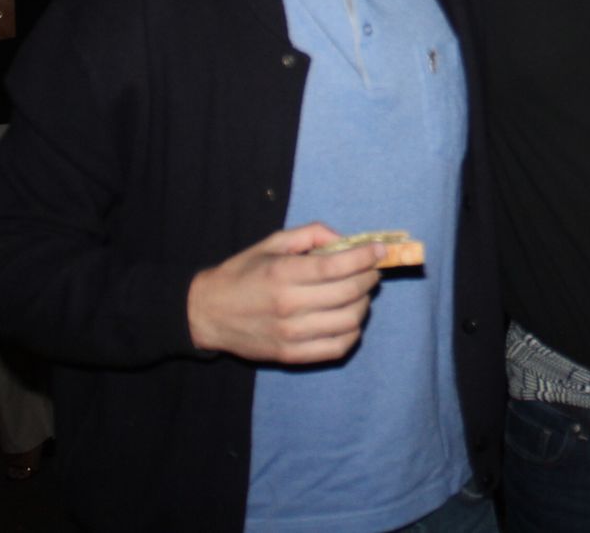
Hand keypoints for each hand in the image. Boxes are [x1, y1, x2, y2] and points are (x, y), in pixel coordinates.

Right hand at [186, 223, 384, 363]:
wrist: (208, 313)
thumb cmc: (243, 273)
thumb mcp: (272, 243)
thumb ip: (311, 234)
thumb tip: (345, 240)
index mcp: (283, 273)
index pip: (338, 265)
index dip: (366, 257)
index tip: (380, 250)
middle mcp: (289, 305)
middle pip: (349, 292)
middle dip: (369, 277)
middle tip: (371, 270)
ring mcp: (291, 334)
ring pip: (350, 321)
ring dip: (364, 303)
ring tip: (360, 293)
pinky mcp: (292, 355)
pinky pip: (338, 347)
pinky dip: (353, 332)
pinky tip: (349, 318)